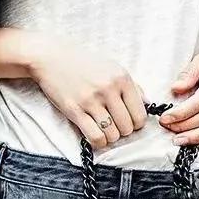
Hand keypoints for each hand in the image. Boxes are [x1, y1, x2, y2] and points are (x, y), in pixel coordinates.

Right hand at [26, 33, 148, 151]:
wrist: (51, 57)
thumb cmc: (83, 63)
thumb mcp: (112, 67)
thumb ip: (132, 86)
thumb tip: (147, 104)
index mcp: (122, 78)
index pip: (140, 114)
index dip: (136, 123)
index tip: (128, 121)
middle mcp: (108, 89)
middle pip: (127, 127)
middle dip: (123, 131)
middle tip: (114, 125)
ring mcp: (90, 100)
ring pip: (112, 134)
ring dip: (110, 136)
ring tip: (104, 128)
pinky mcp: (74, 110)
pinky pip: (95, 137)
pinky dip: (98, 141)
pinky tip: (95, 134)